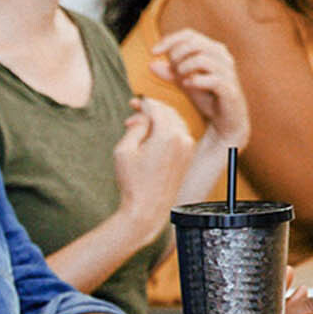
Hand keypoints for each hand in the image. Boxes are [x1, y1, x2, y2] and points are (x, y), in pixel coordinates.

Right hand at [113, 97, 193, 241]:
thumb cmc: (133, 182)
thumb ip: (135, 127)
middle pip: (168, 111)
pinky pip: (178, 134)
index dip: (143, 103)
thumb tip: (144, 116)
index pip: (156, 107)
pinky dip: (165, 131)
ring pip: (174, 122)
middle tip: (133, 112)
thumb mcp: (124, 150)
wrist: (148, 210)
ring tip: (138, 128)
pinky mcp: (188, 156)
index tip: (132, 103)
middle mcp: (182, 138)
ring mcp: (188, 148)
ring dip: (158, 120)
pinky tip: (150, 139)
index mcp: (167, 134)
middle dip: (151, 109)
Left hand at [147, 29, 250, 147]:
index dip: (169, 40)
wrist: (225, 121)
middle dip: (176, 55)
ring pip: (201, 59)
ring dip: (184, 68)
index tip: (153, 52)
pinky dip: (195, 81)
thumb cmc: (207, 97)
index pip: (189, 34)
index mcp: (212, 49)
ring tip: (181, 80)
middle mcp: (222, 56)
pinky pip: (211, 79)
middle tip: (172, 71)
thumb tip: (151, 64)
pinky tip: (189, 86)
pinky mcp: (230, 88)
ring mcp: (228, 71)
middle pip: (194, 43)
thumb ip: (170, 73)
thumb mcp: (184, 83)